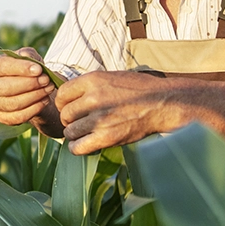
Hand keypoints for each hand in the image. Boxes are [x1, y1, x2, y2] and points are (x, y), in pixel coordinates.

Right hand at [0, 48, 59, 128]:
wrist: (32, 89)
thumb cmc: (28, 70)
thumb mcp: (30, 57)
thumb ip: (28, 54)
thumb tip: (26, 57)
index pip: (0, 66)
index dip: (20, 68)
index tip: (38, 69)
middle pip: (4, 87)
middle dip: (28, 84)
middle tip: (46, 80)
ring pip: (12, 103)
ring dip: (34, 96)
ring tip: (48, 88)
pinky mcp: (2, 118)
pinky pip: (18, 116)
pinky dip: (34, 109)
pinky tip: (44, 100)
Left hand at [52, 71, 188, 154]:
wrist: (162, 103)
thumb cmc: (138, 89)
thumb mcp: (111, 77)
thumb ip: (88, 86)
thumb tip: (66, 97)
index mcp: (93, 80)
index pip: (62, 94)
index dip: (64, 103)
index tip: (72, 107)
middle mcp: (93, 98)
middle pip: (65, 114)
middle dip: (71, 119)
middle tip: (83, 121)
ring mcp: (99, 119)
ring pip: (69, 131)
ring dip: (76, 134)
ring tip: (88, 132)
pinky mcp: (106, 137)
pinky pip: (77, 147)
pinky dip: (78, 147)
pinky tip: (86, 143)